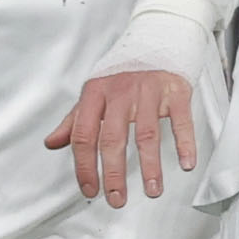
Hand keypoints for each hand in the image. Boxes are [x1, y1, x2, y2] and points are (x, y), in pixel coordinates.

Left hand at [46, 67, 198, 207]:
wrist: (157, 40)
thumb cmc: (124, 73)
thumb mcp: (94, 93)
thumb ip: (74, 120)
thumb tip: (52, 143)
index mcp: (95, 94)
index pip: (84, 135)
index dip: (85, 166)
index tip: (91, 189)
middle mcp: (120, 92)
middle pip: (113, 138)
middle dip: (114, 174)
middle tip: (116, 199)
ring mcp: (149, 91)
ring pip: (147, 134)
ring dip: (150, 166)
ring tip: (152, 190)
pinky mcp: (175, 91)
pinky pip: (181, 121)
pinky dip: (185, 144)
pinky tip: (186, 164)